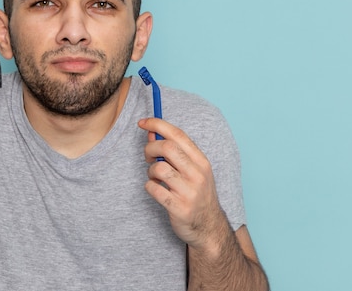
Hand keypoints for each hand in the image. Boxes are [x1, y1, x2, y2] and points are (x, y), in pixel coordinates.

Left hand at [138, 118, 229, 252]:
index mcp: (201, 161)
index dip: (157, 124)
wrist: (209, 227)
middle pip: (167, 147)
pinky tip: (156, 190)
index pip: (177, 134)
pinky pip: (154, 189)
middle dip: (150, 148)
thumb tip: (151, 133)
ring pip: (158, 168)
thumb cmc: (196, 194)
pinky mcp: (179, 207)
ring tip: (154, 177)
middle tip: (148, 157)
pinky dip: (149, 187)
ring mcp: (189, 191)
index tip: (142, 122)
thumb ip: (172, 151)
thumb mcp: (190, 170)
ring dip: (150, 171)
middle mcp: (198, 174)